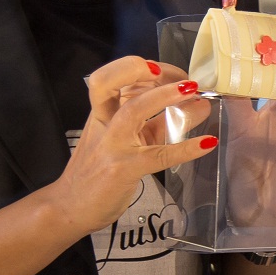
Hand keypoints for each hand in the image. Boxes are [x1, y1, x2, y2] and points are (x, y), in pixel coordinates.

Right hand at [46, 55, 213, 237]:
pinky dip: (185, 148)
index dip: (137, 67)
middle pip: (112, 83)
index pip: (112, 77)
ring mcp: (112, 146)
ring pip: (133, 110)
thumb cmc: (95, 172)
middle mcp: (103, 123)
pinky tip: (207, 143)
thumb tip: (190, 103)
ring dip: (165, 96)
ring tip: (194, 92)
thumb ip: (149, 121)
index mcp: (101, 113)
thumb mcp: (121, 139)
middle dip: (146, 71)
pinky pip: (158, 155)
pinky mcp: (124, 170)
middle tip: (184, 78)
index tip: (166, 70)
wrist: (69, 207)